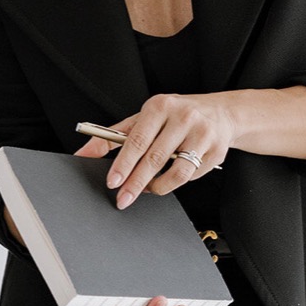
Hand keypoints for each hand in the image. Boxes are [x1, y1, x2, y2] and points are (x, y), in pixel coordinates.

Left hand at [74, 92, 234, 208]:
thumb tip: (84, 153)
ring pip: (176, 172)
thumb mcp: (143, 118)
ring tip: (147, 189)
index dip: (124, 163)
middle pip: (155, 158)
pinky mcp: (216, 151)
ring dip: (157, 187)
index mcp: (160, 106)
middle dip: (136, 183)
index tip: (113, 181)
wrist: (221, 113)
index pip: (138, 139)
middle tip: (123, 198)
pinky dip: (175, 183)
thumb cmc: (175, 115)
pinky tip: (167, 180)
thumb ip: (112, 137)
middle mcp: (183, 117)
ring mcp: (202, 134)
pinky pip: (191, 176)